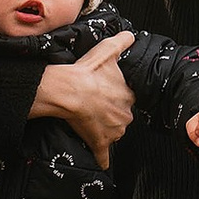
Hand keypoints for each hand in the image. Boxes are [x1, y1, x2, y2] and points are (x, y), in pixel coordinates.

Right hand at [29, 29, 132, 156]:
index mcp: (128, 95)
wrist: (68, 91)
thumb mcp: (107, 50)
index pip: (127, 98)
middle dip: (111, 113)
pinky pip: (103, 154)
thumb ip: (122, 41)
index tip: (105, 93)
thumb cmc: (86, 72)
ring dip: (105, 130)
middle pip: (121, 116)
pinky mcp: (99, 142)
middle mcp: (124, 115)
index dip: (116, 96)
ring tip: (89, 121)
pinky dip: (102, 159)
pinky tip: (101, 163)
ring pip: (113, 132)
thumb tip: (130, 35)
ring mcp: (113, 131)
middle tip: (95, 106)